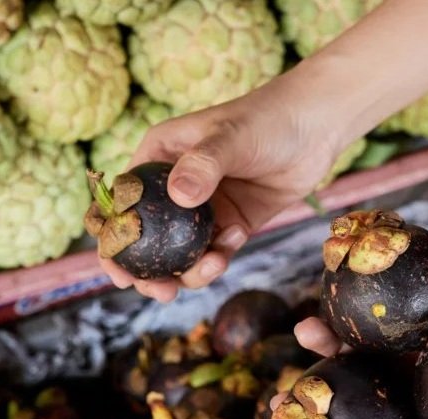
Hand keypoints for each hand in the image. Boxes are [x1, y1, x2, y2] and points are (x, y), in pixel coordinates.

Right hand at [103, 84, 346, 301]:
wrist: (316, 126)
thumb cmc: (268, 118)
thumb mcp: (230, 137)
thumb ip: (203, 165)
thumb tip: (180, 197)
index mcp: (158, 158)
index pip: (121, 202)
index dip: (111, 238)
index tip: (116, 270)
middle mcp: (175, 186)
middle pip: (147, 239)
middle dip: (150, 272)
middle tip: (162, 292)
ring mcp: (204, 209)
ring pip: (182, 254)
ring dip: (191, 272)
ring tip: (214, 265)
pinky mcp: (232, 223)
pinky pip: (216, 253)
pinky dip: (221, 257)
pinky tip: (238, 235)